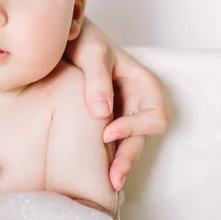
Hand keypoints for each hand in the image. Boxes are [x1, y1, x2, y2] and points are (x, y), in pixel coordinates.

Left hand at [65, 18, 167, 190]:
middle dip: (129, 156)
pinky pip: (114, 140)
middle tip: (112, 179)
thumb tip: (103, 113)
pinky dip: (108, 154)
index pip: (155, 117)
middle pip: (145, 136)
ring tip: (108, 183)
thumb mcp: (92, 53)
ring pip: (131, 143)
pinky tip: (97, 170)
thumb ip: (97, 80)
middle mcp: (138, 101)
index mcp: (144, 84)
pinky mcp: (107, 118)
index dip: (135, 129)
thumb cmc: (84, 38)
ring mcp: (124, 111)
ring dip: (121, 161)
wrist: (65, 36)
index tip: (106, 133)